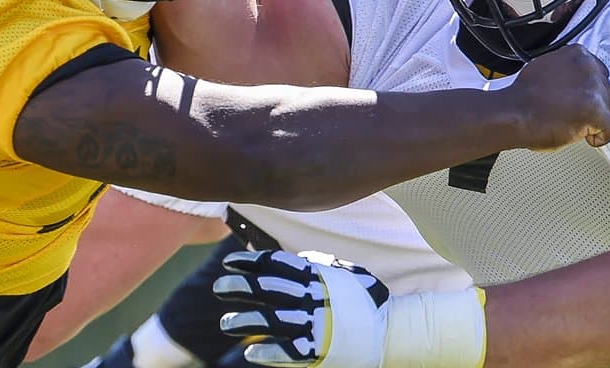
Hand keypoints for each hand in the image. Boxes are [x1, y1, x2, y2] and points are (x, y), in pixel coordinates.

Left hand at [215, 249, 388, 367]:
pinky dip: (266, 352)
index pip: (275, 264)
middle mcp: (312, 297)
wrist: (390, 331)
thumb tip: (292, 257)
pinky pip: (286, 352)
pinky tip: (250, 352)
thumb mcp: (345, 271)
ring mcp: (314, 324)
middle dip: (239, 287)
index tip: (229, 263)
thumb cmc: (366, 299)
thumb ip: (317, 263)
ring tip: (226, 323)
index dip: (249, 262)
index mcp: (317, 276)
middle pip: (266, 288)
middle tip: (219, 287)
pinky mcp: (318, 350)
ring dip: (244, 320)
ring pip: (270, 319)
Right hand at [510, 44, 609, 149]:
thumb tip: (576, 84)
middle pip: (607, 92)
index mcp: (578, 54)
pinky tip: (585, 137)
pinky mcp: (596, 110)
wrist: (512, 114)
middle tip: (573, 115)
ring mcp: (594, 88)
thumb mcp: (547, 68)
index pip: (599, 74)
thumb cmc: (522, 98)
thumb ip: (567, 72)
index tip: (581, 99)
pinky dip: (600, 137)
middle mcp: (589, 67)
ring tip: (574, 125)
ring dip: (595, 121)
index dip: (589, 91)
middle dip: (593, 106)